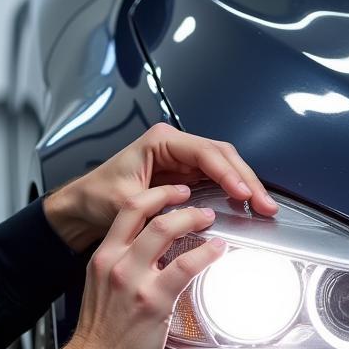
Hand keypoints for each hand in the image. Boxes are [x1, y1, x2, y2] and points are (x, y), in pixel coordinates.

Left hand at [43, 122, 276, 249]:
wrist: (83, 206)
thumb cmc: (98, 198)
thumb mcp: (124, 202)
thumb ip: (156, 202)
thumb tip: (191, 206)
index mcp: (160, 141)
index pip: (205, 152)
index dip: (228, 173)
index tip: (243, 194)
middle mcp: (174, 144)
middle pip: (222, 156)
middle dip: (246, 180)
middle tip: (265, 204)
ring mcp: (182, 158)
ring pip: (224, 165)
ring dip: (245, 185)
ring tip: (264, 207)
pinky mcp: (185, 174)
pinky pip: (217, 178)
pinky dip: (234, 190)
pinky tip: (247, 205)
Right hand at [55, 184, 223, 348]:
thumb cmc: (99, 337)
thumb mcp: (101, 289)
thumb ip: (122, 268)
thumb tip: (151, 257)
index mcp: (104, 257)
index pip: (128, 210)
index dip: (155, 195)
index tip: (172, 192)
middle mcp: (116, 262)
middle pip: (149, 214)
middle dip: (179, 203)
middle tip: (197, 205)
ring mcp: (134, 280)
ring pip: (166, 230)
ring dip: (193, 219)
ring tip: (209, 220)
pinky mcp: (153, 301)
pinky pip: (185, 266)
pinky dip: (206, 253)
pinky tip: (217, 250)